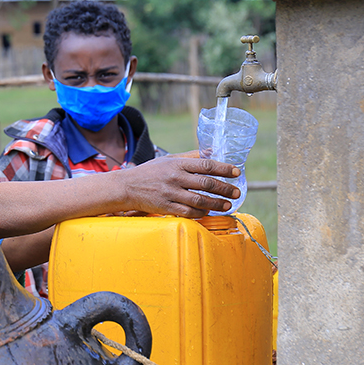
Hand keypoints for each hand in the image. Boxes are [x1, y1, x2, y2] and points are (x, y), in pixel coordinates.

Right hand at [118, 157, 240, 216]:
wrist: (126, 187)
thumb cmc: (149, 172)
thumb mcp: (168, 159)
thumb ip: (191, 157)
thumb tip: (212, 152)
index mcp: (177, 164)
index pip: (206, 165)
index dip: (224, 169)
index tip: (237, 172)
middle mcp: (175, 178)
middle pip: (207, 183)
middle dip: (225, 189)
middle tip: (236, 192)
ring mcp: (170, 193)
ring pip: (200, 200)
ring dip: (217, 203)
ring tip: (228, 205)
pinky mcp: (166, 207)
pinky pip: (189, 211)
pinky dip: (201, 212)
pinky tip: (208, 211)